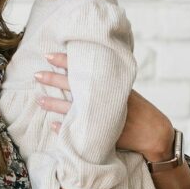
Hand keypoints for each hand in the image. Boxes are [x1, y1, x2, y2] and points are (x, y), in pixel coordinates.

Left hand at [35, 52, 174, 163]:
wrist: (153, 133)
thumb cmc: (139, 109)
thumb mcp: (125, 89)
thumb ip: (109, 80)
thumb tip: (91, 67)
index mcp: (107, 85)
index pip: (82, 68)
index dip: (65, 61)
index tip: (49, 55)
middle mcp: (101, 98)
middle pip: (71, 86)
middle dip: (52, 79)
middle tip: (36, 74)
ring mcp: (98, 116)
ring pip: (68, 108)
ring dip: (52, 103)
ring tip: (39, 100)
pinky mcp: (97, 133)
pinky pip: (75, 131)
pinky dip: (63, 129)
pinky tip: (52, 125)